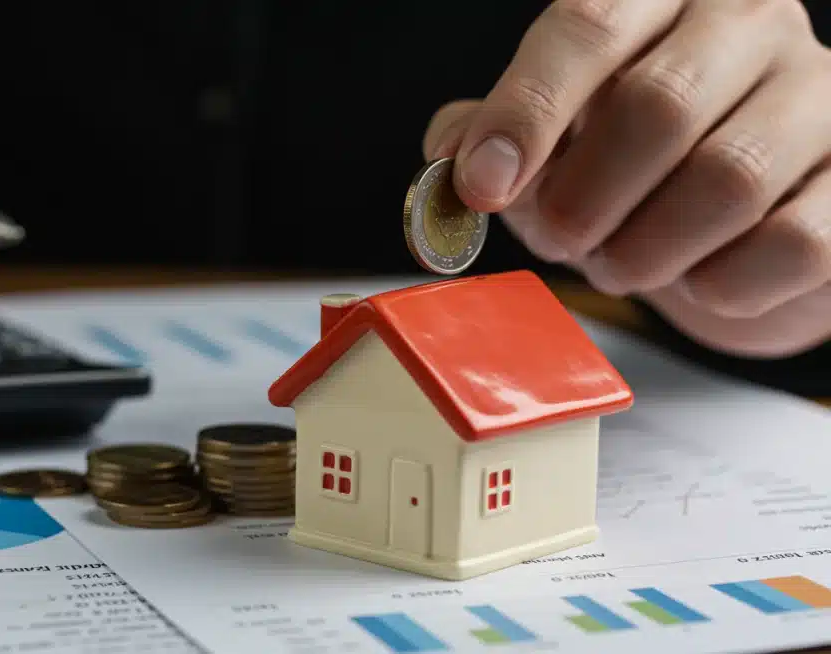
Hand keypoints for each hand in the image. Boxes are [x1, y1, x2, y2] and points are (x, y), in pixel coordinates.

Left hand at [423, 0, 830, 357]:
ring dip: (647, 250)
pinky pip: (791, 245)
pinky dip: (721, 285)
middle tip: (561, 239)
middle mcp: (748, 24)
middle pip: (660, 106)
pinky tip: (698, 279)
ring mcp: (819, 96)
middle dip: (585, 198)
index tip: (483, 185)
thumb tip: (450, 156)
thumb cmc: (635, 171)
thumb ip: (492, 136)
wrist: (747, 226)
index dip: (525, 111)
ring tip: (620, 264)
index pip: (587, 25)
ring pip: (727, 180)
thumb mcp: (552, 141)